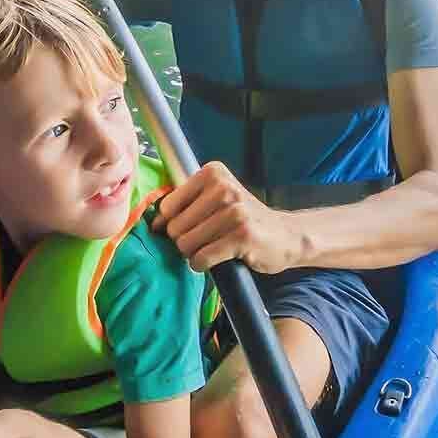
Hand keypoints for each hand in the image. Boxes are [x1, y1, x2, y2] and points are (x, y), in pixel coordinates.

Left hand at [154, 161, 305, 273]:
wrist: (285, 235)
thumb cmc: (242, 220)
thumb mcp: (214, 200)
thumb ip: (184, 205)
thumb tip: (153, 224)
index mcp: (212, 173)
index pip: (167, 206)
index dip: (173, 223)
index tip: (192, 227)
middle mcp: (224, 187)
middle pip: (175, 227)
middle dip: (185, 241)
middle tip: (208, 239)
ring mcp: (235, 211)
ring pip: (186, 244)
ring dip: (195, 254)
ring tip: (215, 247)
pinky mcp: (242, 236)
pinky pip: (202, 258)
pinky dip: (204, 264)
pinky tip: (219, 258)